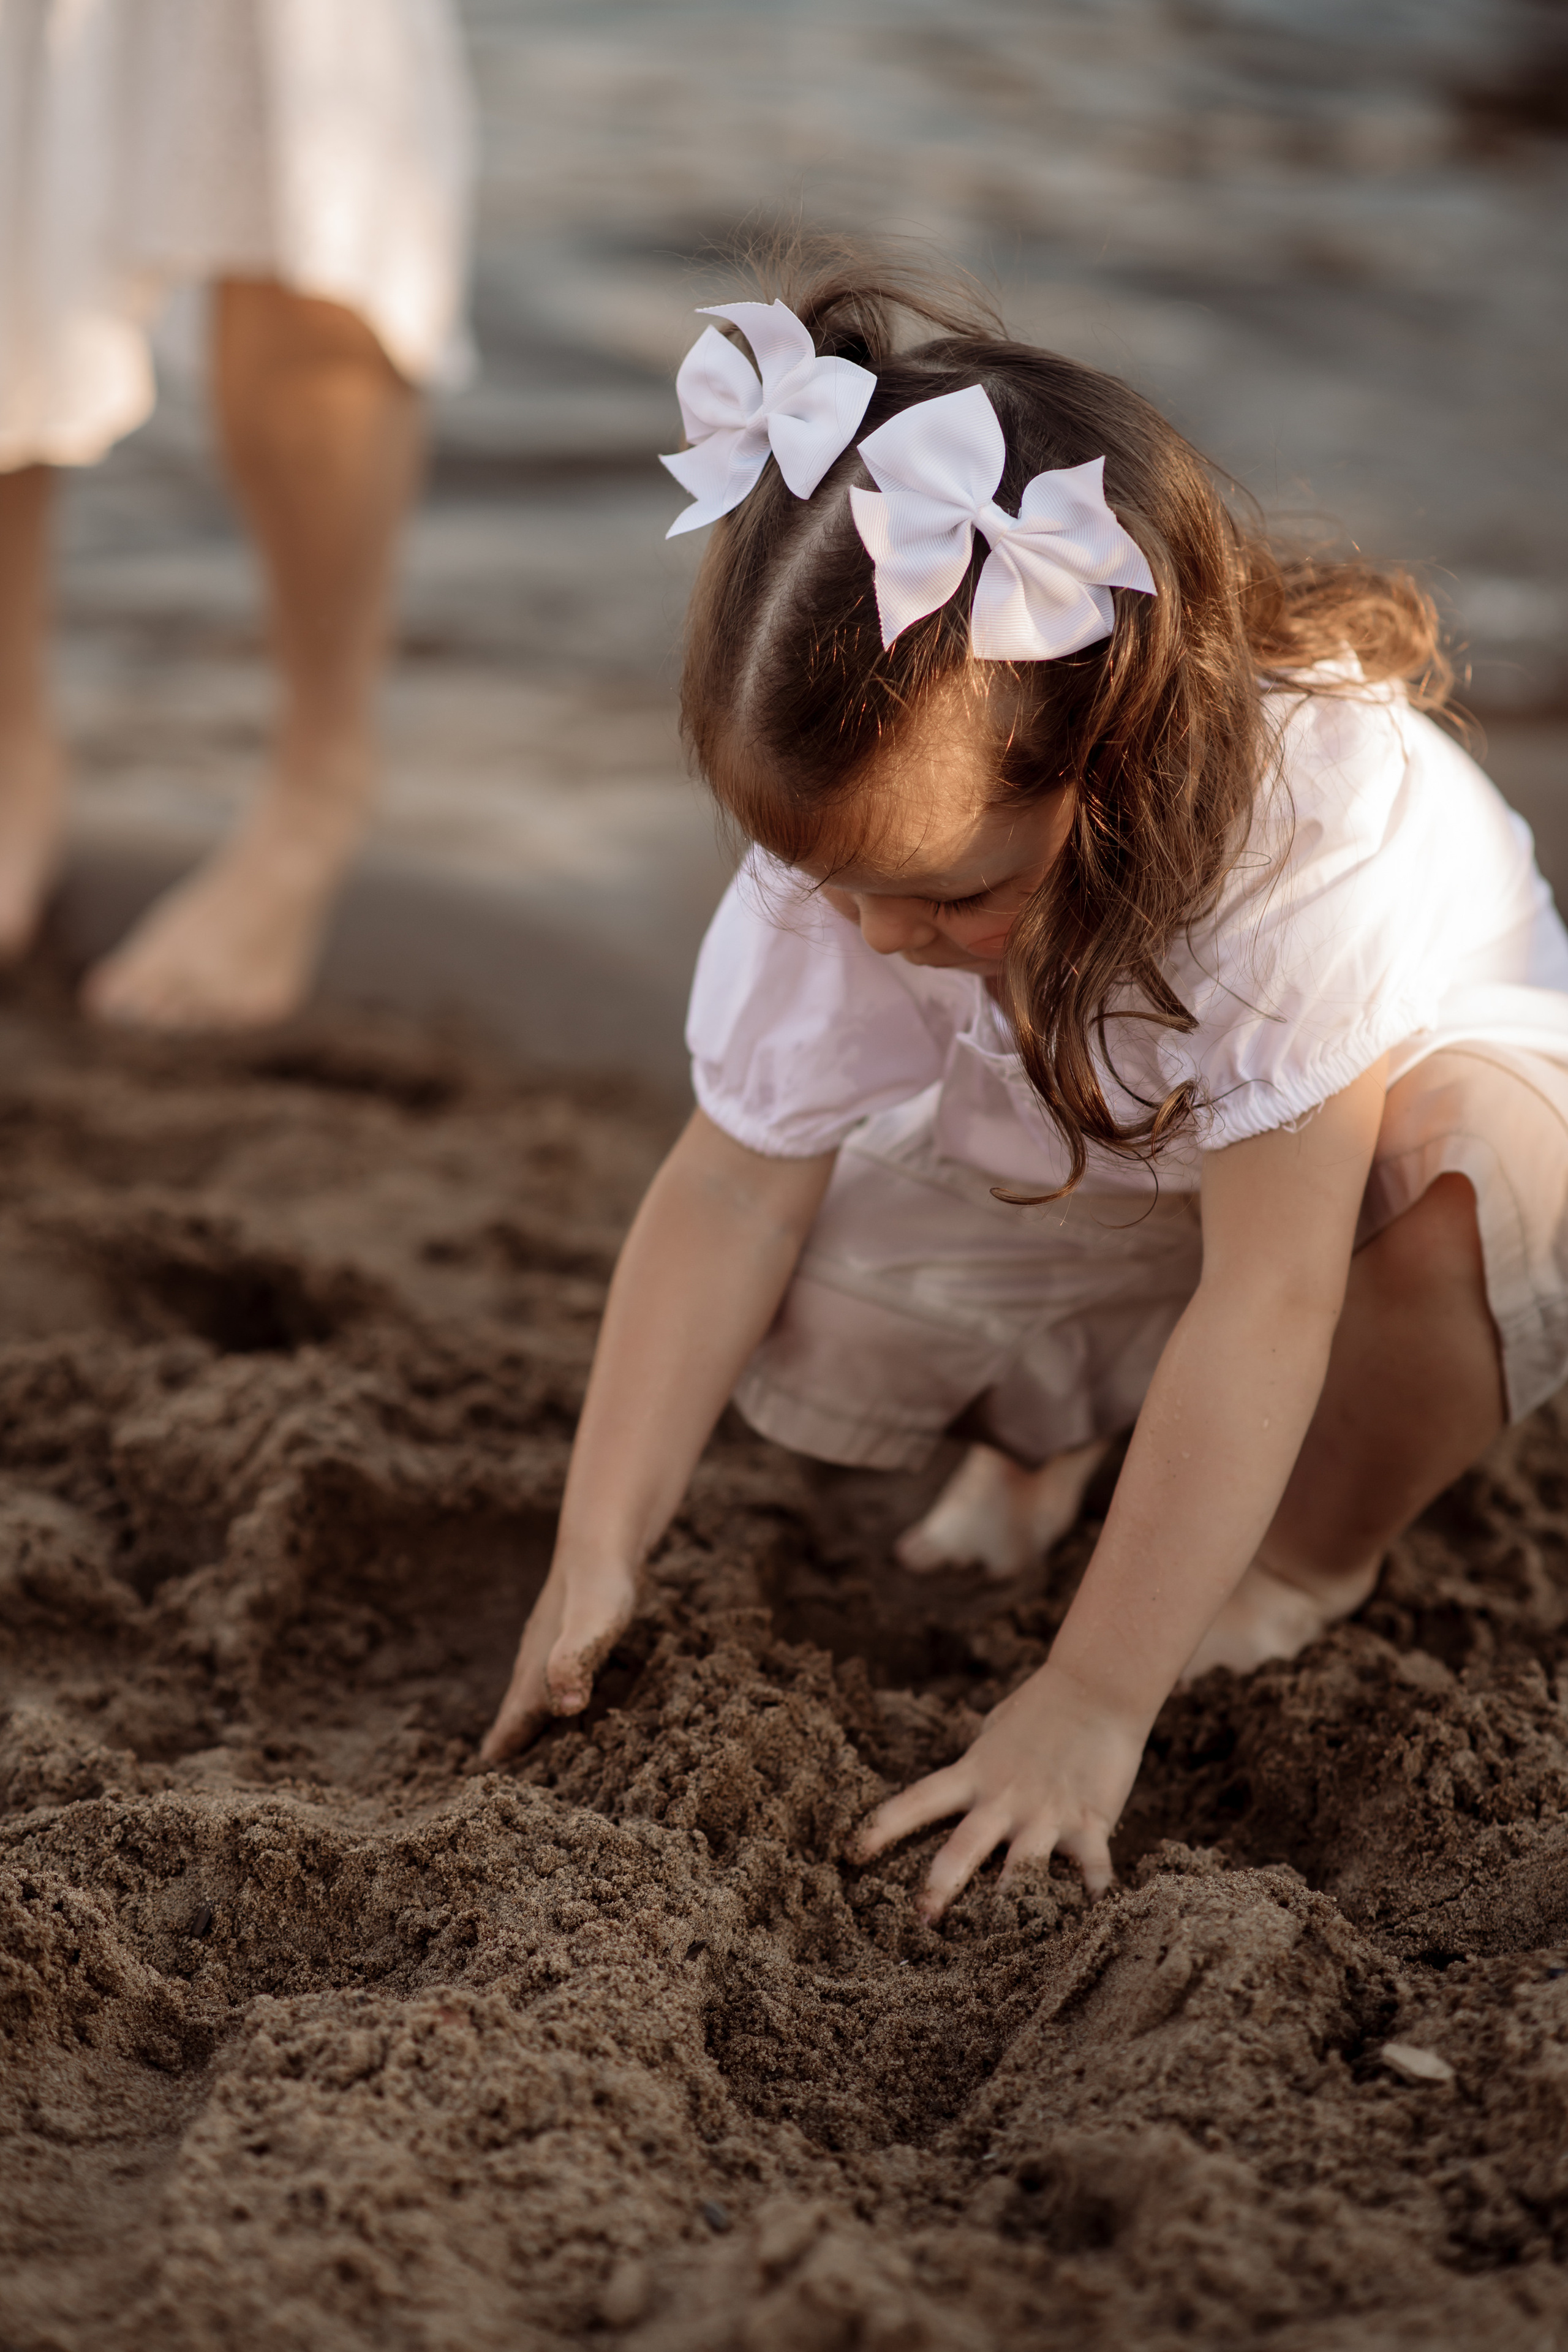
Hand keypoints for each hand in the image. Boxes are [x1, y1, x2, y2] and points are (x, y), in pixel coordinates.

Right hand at [477, 1550, 638, 1762]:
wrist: (600, 1544)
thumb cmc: (599, 1590)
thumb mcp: (592, 1629)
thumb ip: (575, 1662)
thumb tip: (566, 1705)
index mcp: (537, 1676)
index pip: (512, 1727)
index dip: (502, 1754)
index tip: (484, 1786)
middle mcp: (536, 1666)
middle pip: (517, 1715)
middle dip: (510, 1743)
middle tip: (501, 1774)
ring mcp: (549, 1650)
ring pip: (533, 1695)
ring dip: (528, 1721)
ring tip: (525, 1741)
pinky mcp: (568, 1638)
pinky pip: (557, 1678)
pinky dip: (554, 1696)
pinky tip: (566, 1696)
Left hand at [852, 1660, 1146, 1919]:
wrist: (1097, 1687)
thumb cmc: (1041, 1706)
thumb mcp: (994, 1734)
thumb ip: (976, 1769)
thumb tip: (960, 1792)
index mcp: (975, 1773)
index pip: (919, 1801)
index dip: (884, 1827)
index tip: (853, 1854)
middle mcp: (1005, 1797)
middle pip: (963, 1847)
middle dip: (940, 1887)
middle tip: (921, 1922)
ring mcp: (1046, 1813)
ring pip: (1021, 1869)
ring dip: (1011, 1906)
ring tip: (1003, 1948)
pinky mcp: (1089, 1821)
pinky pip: (1091, 1871)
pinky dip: (1092, 1900)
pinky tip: (1091, 1926)